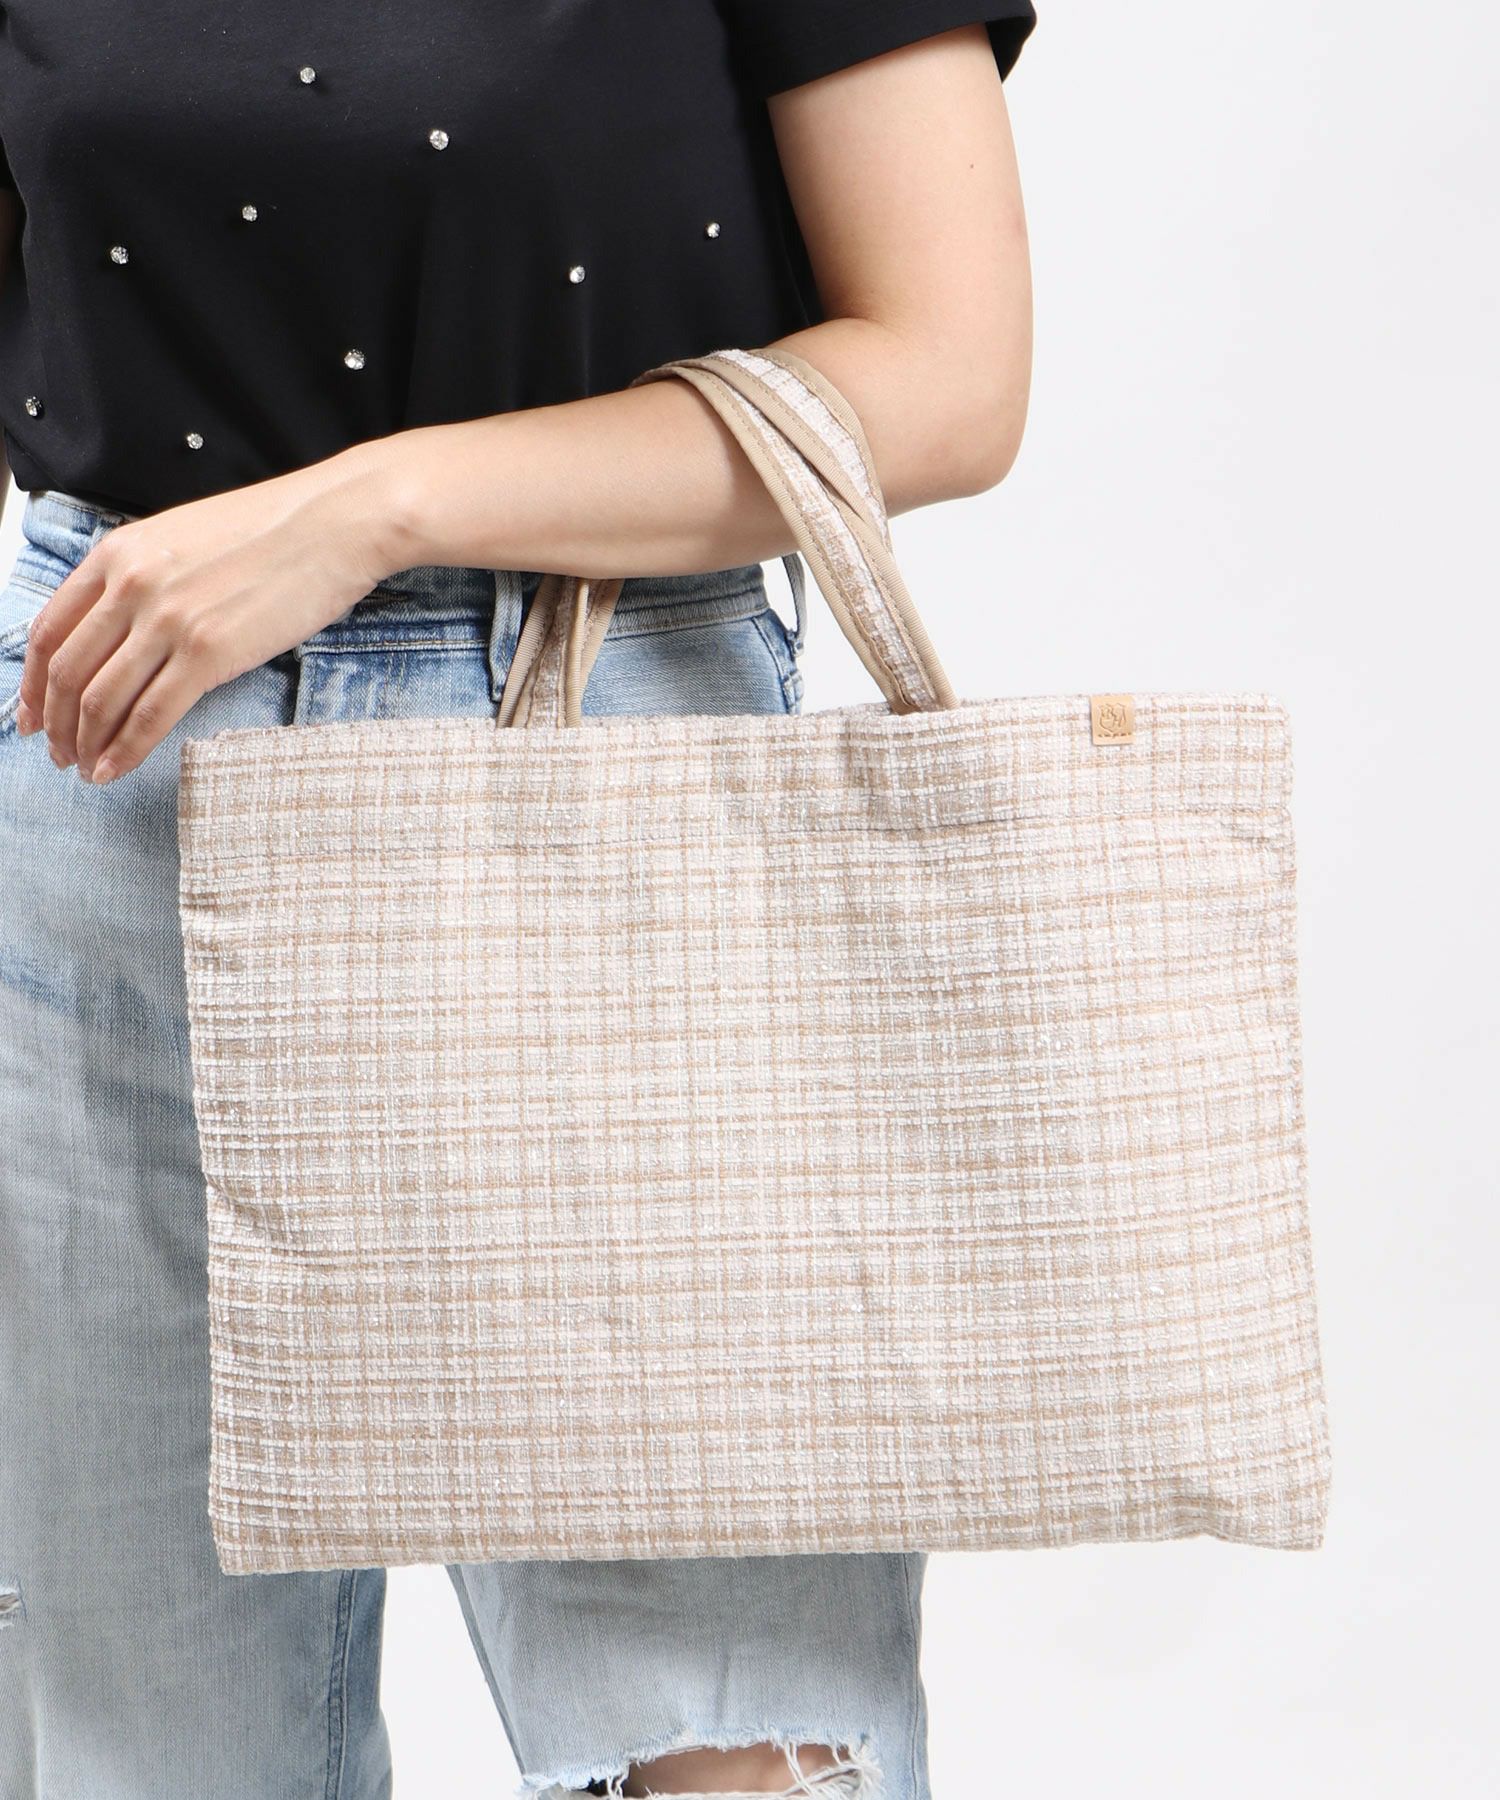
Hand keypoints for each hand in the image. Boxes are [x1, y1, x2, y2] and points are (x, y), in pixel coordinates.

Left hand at [15, 455, 397, 782]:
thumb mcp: (183, 539)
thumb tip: (124, 632)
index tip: (32, 714)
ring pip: (100, 699)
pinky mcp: (208, 653)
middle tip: (57, 753)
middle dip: (54, 724)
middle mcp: (132, 586)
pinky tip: (114, 769)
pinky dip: (123, 751)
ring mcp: (168, 620)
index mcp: (119, 554)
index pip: (50, 630)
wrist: (332, 523)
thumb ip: (144, 579)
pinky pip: (149, 715)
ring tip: (85, 768)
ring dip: (84, 743)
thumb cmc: (274, 532)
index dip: (31, 683)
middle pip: (67, 672)